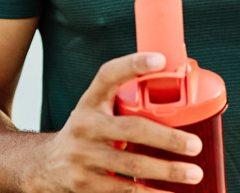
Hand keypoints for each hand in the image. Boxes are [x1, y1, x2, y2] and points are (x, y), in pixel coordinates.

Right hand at [29, 52, 204, 191]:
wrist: (45, 165)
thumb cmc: (85, 132)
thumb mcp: (96, 109)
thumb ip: (123, 100)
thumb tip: (173, 92)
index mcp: (90, 102)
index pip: (109, 75)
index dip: (133, 65)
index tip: (160, 59)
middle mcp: (84, 126)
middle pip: (131, 130)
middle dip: (167, 138)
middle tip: (195, 145)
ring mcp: (82, 157)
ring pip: (131, 165)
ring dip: (167, 171)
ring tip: (194, 174)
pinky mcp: (84, 185)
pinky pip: (124, 191)